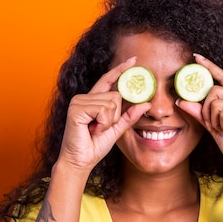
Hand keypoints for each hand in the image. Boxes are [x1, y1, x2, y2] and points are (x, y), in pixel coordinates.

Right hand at [58, 57, 151, 171]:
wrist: (80, 161)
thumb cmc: (94, 146)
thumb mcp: (116, 129)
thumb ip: (129, 116)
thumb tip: (146, 103)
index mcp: (93, 99)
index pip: (108, 80)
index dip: (120, 69)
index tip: (133, 60)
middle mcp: (84, 97)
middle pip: (115, 95)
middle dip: (115, 116)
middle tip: (102, 128)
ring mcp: (79, 101)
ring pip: (111, 103)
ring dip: (109, 121)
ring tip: (96, 130)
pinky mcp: (76, 108)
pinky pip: (103, 110)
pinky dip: (103, 123)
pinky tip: (92, 130)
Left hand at [177, 54, 222, 171]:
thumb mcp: (211, 125)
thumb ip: (199, 111)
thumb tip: (180, 99)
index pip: (222, 77)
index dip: (209, 66)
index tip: (195, 57)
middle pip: (214, 91)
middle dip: (207, 110)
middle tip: (216, 125)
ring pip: (216, 103)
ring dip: (214, 120)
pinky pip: (222, 113)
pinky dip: (221, 125)